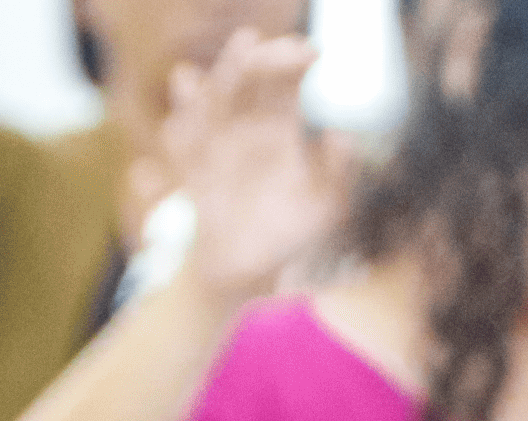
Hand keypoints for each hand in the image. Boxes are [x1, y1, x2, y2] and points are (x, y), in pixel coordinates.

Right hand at [163, 29, 352, 306]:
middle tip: (268, 43)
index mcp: (279, 127)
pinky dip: (185, 109)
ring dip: (225, 73)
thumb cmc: (294, 231)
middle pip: (249, 80)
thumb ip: (338, 171)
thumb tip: (342, 135)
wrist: (252, 269)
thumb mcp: (327, 205)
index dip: (293, 62)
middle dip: (259, 60)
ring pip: (216, 99)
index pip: (284, 82)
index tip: (310, 52)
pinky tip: (187, 80)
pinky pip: (185, 136)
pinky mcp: (193, 169)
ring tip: (237, 52)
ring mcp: (216, 144)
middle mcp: (245, 126)